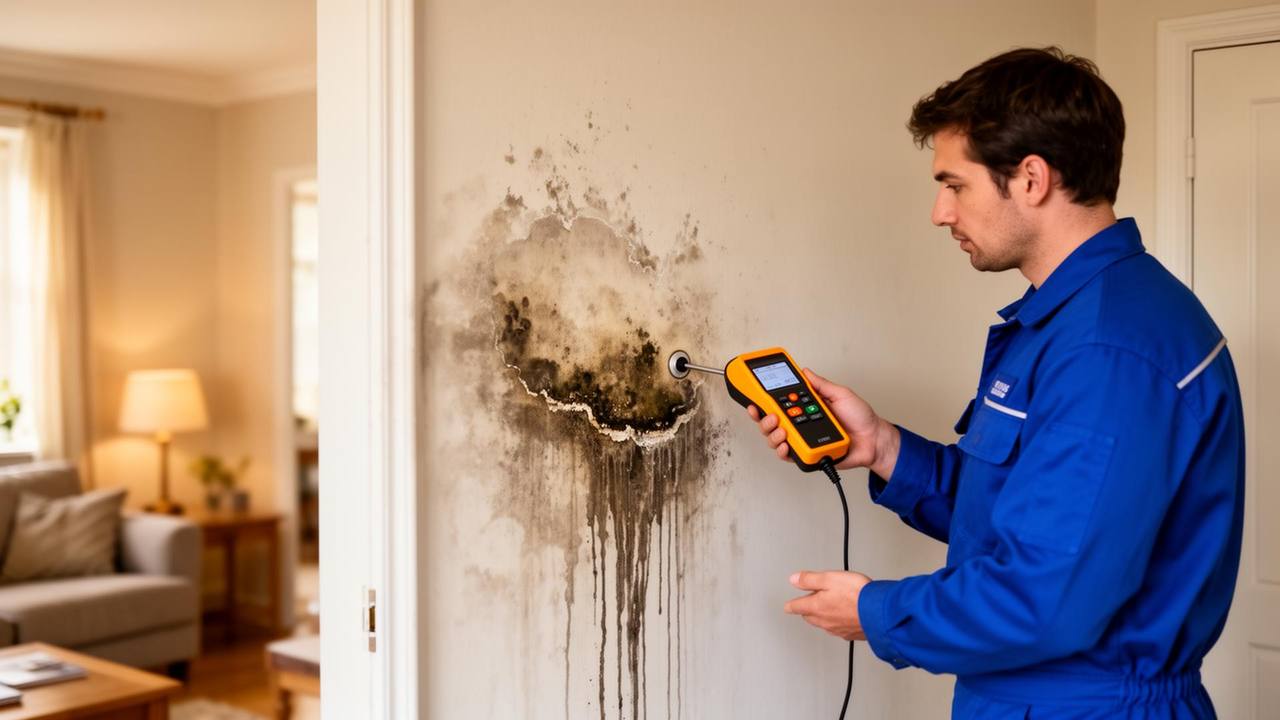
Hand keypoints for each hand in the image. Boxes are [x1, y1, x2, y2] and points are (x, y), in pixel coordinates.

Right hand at [747, 368, 900, 474]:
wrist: (873, 439)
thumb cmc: (861, 418)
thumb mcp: (841, 394)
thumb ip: (821, 385)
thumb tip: (805, 372)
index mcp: (806, 408)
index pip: (779, 404)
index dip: (763, 401)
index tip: (754, 397)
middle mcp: (800, 424)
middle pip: (771, 422)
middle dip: (764, 419)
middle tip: (773, 416)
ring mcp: (802, 440)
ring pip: (775, 439)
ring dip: (772, 434)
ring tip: (782, 430)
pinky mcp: (807, 455)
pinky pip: (788, 455)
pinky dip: (783, 451)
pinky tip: (786, 445)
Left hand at [783, 570, 870, 641]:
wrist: (880, 612)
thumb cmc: (857, 595)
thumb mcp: (829, 578)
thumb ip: (810, 579)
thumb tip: (794, 579)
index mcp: (816, 607)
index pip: (796, 607)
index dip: (791, 605)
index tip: (787, 606)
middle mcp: (825, 621)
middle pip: (809, 617)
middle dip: (807, 610)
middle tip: (807, 603)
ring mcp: (838, 629)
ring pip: (823, 624)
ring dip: (822, 617)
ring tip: (825, 609)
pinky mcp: (851, 634)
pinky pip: (838, 630)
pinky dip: (837, 623)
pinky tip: (843, 618)